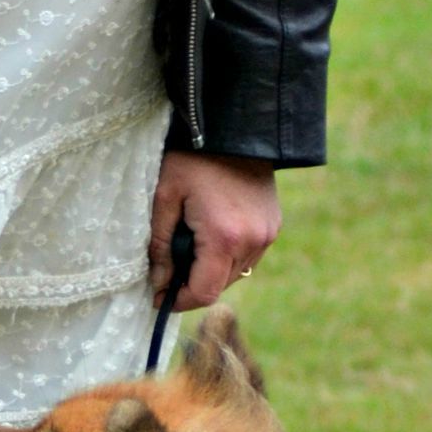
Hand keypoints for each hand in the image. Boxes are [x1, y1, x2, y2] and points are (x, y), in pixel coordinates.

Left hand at [149, 149, 280, 310]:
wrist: (236, 130)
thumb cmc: (194, 159)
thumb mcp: (165, 196)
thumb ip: (159, 244)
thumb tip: (159, 282)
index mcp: (224, 237)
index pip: (203, 292)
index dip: (179, 301)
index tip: (159, 297)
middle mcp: (252, 242)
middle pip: (219, 286)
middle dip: (192, 283)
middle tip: (169, 267)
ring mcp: (267, 235)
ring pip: (234, 274)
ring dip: (211, 270)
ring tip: (191, 245)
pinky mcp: (273, 227)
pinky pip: (248, 256)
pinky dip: (227, 255)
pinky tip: (212, 233)